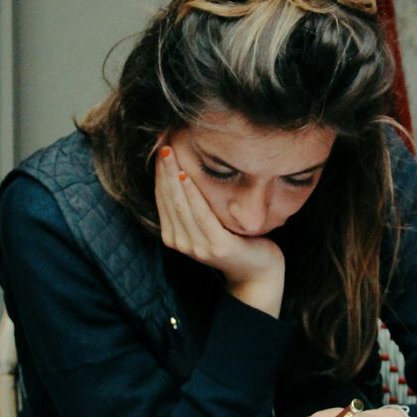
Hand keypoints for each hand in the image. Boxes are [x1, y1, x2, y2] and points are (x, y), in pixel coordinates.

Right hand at [155, 146, 285, 315]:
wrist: (257, 272)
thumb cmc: (235, 242)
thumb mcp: (208, 224)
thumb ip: (193, 208)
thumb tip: (183, 173)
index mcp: (174, 237)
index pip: (162, 200)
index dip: (158, 175)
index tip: (159, 150)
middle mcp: (181, 243)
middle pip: (168, 200)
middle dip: (163, 171)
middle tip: (161, 144)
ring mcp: (197, 247)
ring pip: (180, 205)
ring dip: (172, 177)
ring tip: (169, 154)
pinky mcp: (216, 247)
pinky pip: (201, 215)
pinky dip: (192, 195)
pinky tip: (186, 176)